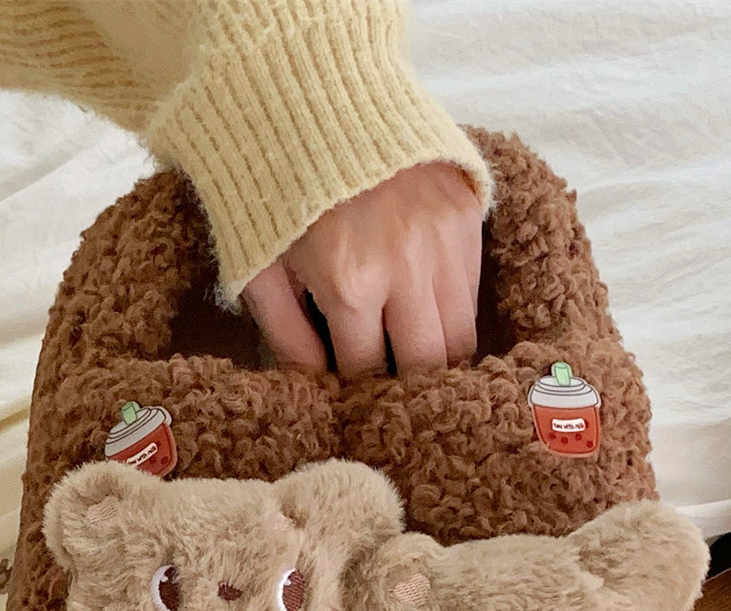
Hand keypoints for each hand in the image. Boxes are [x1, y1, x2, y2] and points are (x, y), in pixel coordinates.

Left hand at [240, 161, 482, 376]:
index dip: (357, 389)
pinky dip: (451, 311)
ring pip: (462, 336)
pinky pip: (472, 291)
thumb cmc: (273, 190)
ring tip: (412, 356)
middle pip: (428, 365)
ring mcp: (444, 239)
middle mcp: (407, 267)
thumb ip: (286, 335)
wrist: (312, 97)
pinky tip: (424, 308)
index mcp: (349, 284)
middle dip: (406, 385)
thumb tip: (316, 385)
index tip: (352, 392)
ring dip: (437, 355)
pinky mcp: (466, 215)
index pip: (367, 370)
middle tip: (390, 386)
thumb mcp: (258, 266)